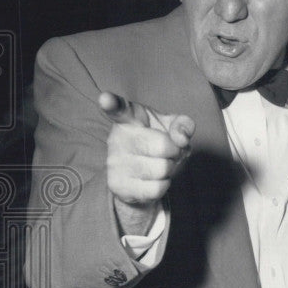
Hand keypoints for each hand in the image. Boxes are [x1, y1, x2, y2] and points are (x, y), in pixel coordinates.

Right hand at [99, 91, 194, 234]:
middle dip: (175, 151)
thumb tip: (181, 138)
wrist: (139, 177)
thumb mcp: (171, 128)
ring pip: (162, 169)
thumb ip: (182, 125)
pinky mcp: (117, 185)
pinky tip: (154, 180)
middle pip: (163, 146)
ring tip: (160, 165)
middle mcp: (117, 138)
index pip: (120, 109)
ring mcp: (115, 163)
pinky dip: (164, 186)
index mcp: (129, 118)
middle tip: (169, 152)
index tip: (105, 99)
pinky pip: (157, 189)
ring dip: (170, 169)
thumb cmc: (156, 144)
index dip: (112, 103)